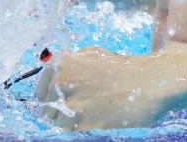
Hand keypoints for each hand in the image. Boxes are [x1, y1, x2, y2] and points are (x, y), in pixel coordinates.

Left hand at [36, 47, 169, 129]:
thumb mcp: (91, 55)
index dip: (47, 94)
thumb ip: (69, 64)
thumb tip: (52, 76)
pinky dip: (77, 126)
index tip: (55, 100)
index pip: (40, 87)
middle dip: (57, 107)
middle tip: (77, 106)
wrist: (146, 84)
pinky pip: (68, 130)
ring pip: (55, 119)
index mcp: (61, 64)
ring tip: (86, 111)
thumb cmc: (121, 68)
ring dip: (66, 118)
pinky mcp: (81, 123)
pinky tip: (92, 117)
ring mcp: (70, 103)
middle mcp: (61, 82)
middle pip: (46, 105)